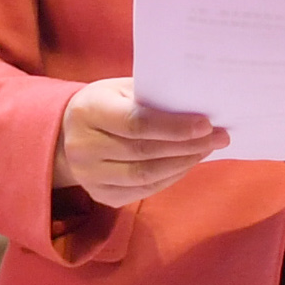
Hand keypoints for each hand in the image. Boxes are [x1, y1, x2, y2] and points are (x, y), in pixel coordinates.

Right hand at [53, 80, 225, 206]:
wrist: (64, 135)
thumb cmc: (103, 104)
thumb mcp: (119, 88)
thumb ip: (151, 96)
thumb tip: (197, 105)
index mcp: (89, 111)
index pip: (136, 122)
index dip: (173, 126)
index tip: (206, 124)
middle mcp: (84, 147)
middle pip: (144, 152)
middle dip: (187, 146)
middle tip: (219, 136)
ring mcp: (90, 177)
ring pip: (146, 176)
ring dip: (183, 163)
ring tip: (207, 149)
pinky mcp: (100, 196)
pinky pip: (143, 191)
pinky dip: (170, 178)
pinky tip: (187, 163)